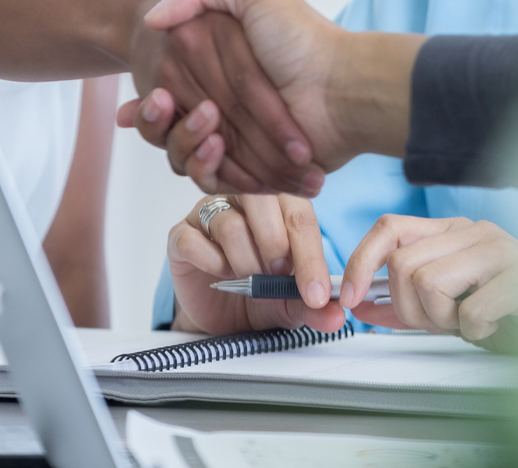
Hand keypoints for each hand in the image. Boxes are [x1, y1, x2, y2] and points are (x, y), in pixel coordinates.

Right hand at [125, 0, 421, 195]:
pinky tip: (216, 147)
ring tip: (208, 126)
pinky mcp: (250, 170)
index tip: (154, 94)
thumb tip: (152, 16)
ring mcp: (234, 140)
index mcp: (214, 69)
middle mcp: (220, 106)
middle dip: (161, 122)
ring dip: (184, 143)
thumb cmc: (300, 36)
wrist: (342, 85)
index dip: (151, 100)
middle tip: (167, 104)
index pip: (166, 91)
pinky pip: (212, 180)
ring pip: (182, 157)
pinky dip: (209, 169)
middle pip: (168, 128)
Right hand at [167, 194, 344, 335]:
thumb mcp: (292, 303)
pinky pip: (192, 239)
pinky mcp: (181, 234)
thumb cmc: (260, 295)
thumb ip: (314, 307)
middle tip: (278, 276)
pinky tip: (220, 275)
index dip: (310, 256)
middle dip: (276, 245)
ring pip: (229, 223)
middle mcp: (244, 200)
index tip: (316, 294)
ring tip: (249, 281)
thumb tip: (336, 316)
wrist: (222, 314)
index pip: (301, 217)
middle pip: (262, 202)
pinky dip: (210, 262)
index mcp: (280, 205)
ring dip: (244, 260)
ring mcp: (209, 213)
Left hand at [340, 215, 517, 352]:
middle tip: (442, 322)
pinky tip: (494, 327)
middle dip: (411, 310)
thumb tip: (359, 304)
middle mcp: (474, 231)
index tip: (350, 298)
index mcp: (453, 232)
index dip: (360, 261)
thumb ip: (404, 305)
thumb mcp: (448, 309)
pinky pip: (470, 311)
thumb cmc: (511, 313)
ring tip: (470, 323)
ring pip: (429, 283)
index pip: (389, 227)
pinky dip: (475, 332)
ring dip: (443, 320)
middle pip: (404, 264)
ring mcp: (500, 250)